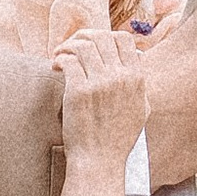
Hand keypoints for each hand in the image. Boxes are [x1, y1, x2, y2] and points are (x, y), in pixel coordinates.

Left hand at [53, 24, 149, 169]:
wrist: (100, 160)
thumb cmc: (118, 138)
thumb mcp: (141, 108)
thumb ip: (139, 83)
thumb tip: (136, 58)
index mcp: (136, 78)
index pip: (124, 39)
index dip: (106, 35)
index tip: (93, 44)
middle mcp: (120, 77)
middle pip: (100, 37)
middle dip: (81, 36)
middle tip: (70, 46)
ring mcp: (99, 83)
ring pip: (82, 45)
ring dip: (67, 46)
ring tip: (59, 56)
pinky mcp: (79, 91)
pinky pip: (67, 61)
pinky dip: (59, 59)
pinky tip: (55, 67)